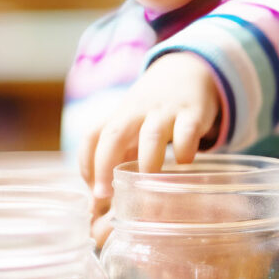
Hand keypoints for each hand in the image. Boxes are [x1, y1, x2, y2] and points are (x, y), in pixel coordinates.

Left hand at [79, 51, 220, 204]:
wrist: (188, 70)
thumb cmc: (154, 111)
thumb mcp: (132, 127)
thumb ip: (116, 161)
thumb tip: (96, 209)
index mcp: (119, 117)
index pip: (91, 137)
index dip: (85, 164)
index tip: (94, 192)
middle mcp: (137, 113)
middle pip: (113, 135)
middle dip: (104, 165)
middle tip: (106, 196)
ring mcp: (165, 113)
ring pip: (151, 135)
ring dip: (148, 161)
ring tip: (149, 184)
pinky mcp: (193, 114)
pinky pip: (187, 132)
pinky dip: (184, 150)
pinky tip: (184, 163)